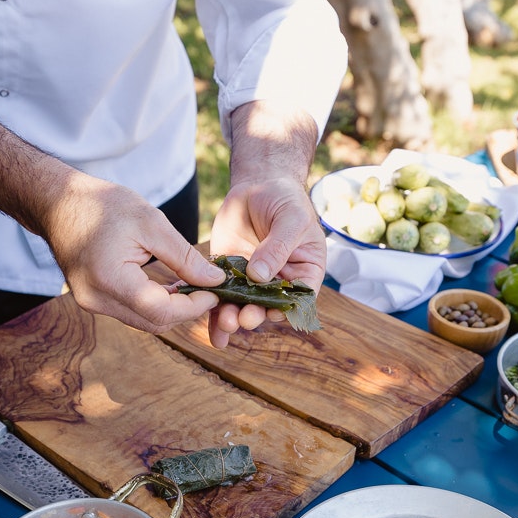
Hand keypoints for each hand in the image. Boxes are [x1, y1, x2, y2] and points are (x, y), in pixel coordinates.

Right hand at [44, 173, 226, 332]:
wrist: (58, 202)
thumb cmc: (102, 205)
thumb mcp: (151, 223)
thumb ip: (184, 257)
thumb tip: (215, 281)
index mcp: (110, 280)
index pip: (161, 311)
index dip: (194, 306)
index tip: (216, 291)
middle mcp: (97, 300)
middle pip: (154, 323)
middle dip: (186, 310)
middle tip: (209, 289)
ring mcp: (92, 304)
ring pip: (144, 321)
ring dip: (171, 308)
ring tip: (192, 285)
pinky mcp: (93, 300)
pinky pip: (131, 312)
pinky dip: (154, 303)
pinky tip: (170, 285)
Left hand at [207, 174, 325, 346]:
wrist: (258, 185)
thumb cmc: (285, 200)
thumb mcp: (291, 219)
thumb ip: (278, 246)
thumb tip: (260, 276)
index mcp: (303, 272)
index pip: (299, 298)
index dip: (287, 309)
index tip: (273, 313)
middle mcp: (278, 282)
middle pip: (268, 307)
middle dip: (256, 315)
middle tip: (244, 318)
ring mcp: (251, 281)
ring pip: (243, 306)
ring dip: (235, 318)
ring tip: (226, 323)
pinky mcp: (227, 275)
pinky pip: (221, 296)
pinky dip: (215, 312)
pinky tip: (213, 333)